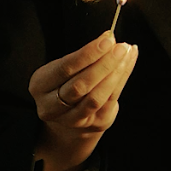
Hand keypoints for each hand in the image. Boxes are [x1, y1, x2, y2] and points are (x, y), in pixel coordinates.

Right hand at [29, 31, 137, 170]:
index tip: (107, 36)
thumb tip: (109, 36)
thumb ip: (78, 59)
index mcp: (40, 87)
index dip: (89, 53)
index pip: (66, 69)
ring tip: (128, 50)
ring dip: (118, 72)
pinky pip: (114, 102)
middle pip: (83, 85)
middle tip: (121, 43)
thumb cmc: (61, 91)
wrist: (60, 134)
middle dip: (106, 63)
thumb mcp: (57, 74)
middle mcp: (54, 108)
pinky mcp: (97, 128)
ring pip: (100, 96)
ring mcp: (76, 121)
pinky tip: (130, 61)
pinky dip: (125, 79)